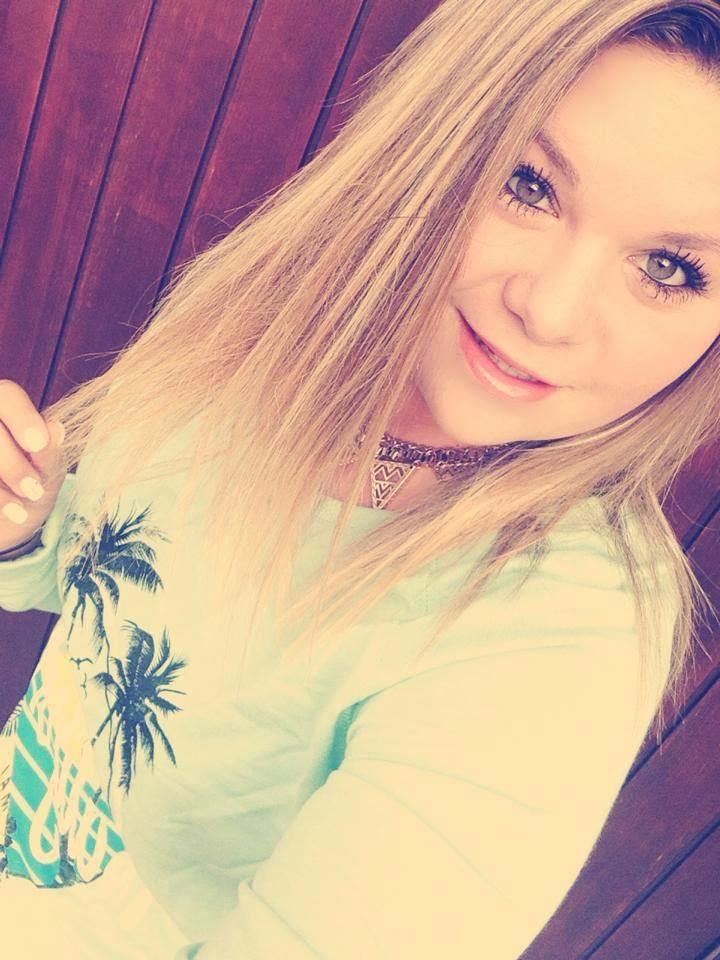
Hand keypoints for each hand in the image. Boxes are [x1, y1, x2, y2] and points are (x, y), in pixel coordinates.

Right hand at [0, 380, 67, 553]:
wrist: (7, 519)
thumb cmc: (30, 486)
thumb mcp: (46, 471)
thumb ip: (49, 452)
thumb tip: (56, 428)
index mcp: (5, 407)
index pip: (8, 396)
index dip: (23, 418)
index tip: (39, 444)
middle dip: (13, 464)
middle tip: (33, 490)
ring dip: (3, 482)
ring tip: (20, 510)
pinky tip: (6, 512)